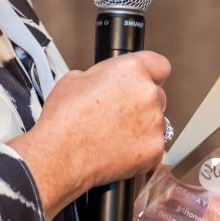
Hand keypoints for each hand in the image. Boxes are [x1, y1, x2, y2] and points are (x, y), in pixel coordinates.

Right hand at [8, 51, 169, 214]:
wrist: (60, 155)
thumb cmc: (64, 119)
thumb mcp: (75, 79)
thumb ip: (102, 77)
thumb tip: (105, 83)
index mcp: (131, 70)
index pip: (159, 65)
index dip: (151, 74)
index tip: (145, 81)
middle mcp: (148, 93)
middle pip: (157, 95)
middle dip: (142, 103)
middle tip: (118, 114)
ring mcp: (155, 123)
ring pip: (156, 122)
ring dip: (142, 127)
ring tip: (113, 136)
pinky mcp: (155, 149)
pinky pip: (153, 146)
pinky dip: (140, 149)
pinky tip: (118, 151)